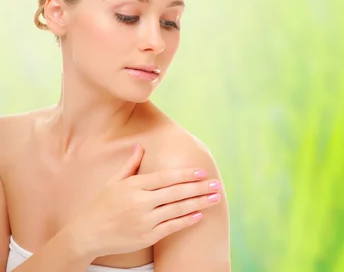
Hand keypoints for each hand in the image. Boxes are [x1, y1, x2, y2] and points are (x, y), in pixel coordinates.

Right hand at [64, 143, 221, 257]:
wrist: (86, 234)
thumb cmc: (101, 205)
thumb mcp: (114, 182)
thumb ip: (131, 164)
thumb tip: (141, 145)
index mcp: (133, 186)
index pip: (165, 178)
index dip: (185, 174)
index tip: (201, 172)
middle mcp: (140, 202)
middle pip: (176, 192)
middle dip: (199, 188)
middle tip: (217, 184)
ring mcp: (144, 220)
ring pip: (177, 209)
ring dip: (199, 203)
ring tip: (215, 198)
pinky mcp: (146, 236)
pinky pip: (171, 227)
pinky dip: (186, 220)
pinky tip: (199, 215)